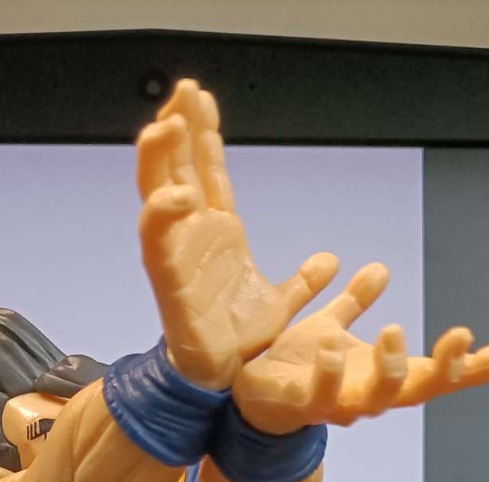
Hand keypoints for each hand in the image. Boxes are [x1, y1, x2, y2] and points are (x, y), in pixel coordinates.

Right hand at [136, 79, 337, 389]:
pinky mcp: (168, 283)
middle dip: (176, 129)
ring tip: (167, 124)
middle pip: (176, 170)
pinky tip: (177, 193)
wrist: (225, 384)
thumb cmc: (240, 344)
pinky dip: (162, 215)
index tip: (201, 96)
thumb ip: (302, 281)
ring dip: (159, 159)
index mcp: (217, 235)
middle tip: (181, 90)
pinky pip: (157, 242)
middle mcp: (192, 238)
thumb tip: (330, 261)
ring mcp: (177, 257)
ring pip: (157, 195)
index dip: (203, 135)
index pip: (207, 172)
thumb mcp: (280, 304)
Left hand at [232, 262, 488, 432]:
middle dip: (441, 369)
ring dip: (388, 369)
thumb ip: (353, 303)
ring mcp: (332, 405)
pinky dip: (326, 377)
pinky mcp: (296, 406)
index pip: (433, 374)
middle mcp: (362, 395)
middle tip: (461, 336)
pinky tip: (333, 350)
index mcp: (376, 376)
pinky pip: (316, 396)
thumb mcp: (326, 326)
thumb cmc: (288, 367)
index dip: (469, 369)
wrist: (241, 394)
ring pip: (372, 399)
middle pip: (414, 390)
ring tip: (394, 331)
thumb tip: (381, 270)